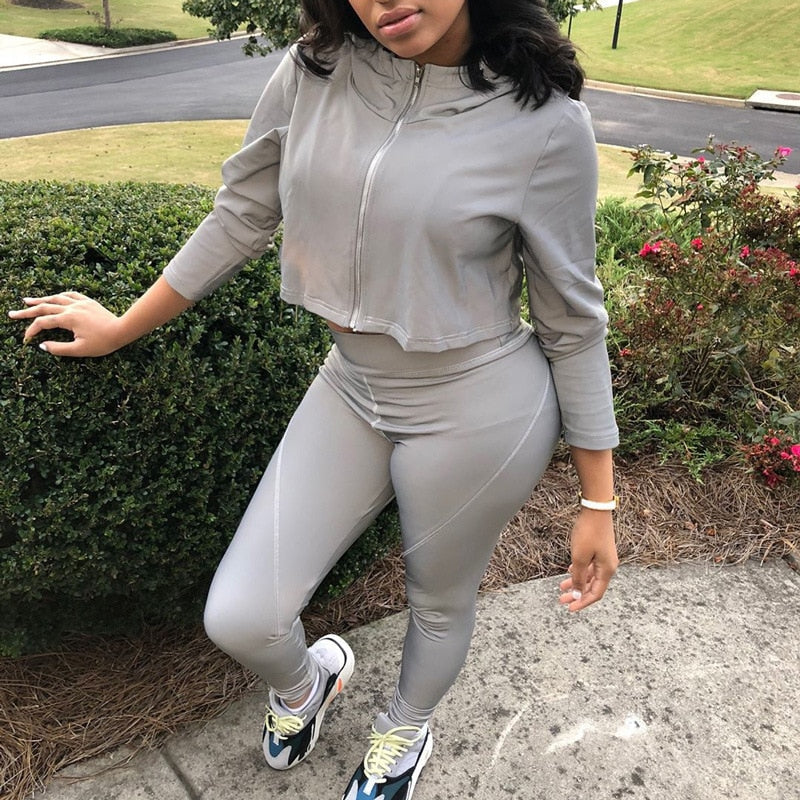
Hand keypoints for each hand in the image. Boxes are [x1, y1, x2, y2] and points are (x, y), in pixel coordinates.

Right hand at [8, 291, 124, 356]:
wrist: (123, 330)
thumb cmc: (103, 342)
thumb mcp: (80, 350)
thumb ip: (59, 348)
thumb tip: (42, 346)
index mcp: (68, 319)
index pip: (43, 322)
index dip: (32, 330)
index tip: (27, 339)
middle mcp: (72, 307)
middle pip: (44, 307)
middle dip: (27, 311)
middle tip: (12, 314)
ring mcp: (81, 303)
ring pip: (56, 298)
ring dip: (40, 299)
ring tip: (27, 301)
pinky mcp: (89, 302)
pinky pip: (70, 295)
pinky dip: (60, 295)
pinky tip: (55, 297)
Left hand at [558, 508, 618, 611]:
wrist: (595, 509)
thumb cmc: (588, 532)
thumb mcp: (580, 557)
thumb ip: (579, 577)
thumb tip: (578, 593)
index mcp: (607, 570)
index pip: (596, 593)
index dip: (583, 602)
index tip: (570, 608)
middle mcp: (608, 565)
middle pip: (593, 586)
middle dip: (577, 594)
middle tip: (562, 599)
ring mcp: (604, 557)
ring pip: (590, 576)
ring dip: (577, 582)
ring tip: (562, 587)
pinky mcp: (599, 549)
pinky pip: (590, 566)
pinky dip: (580, 571)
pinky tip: (570, 571)